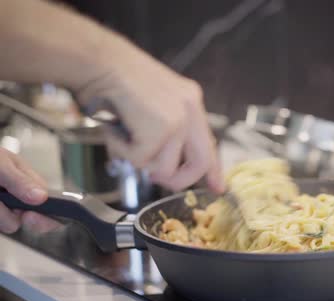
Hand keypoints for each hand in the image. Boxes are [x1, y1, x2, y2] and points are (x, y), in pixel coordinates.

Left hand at [0, 148, 60, 233]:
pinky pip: (0, 223)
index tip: (29, 216)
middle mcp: (20, 197)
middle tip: (2, 207)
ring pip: (9, 224)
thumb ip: (20, 181)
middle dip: (15, 216)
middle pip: (32, 220)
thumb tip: (41, 198)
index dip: (47, 216)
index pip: (52, 205)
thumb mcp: (0, 164)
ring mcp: (5, 208)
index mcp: (31, 182)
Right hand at [77, 43, 223, 192]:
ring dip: (137, 160)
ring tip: (122, 136)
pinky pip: (140, 160)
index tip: (217, 187)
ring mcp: (178, 119)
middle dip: (177, 180)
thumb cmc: (111, 78)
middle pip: (199, 164)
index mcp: (189, 100)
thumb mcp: (149, 104)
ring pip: (164, 168)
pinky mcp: (161, 129)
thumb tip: (159, 166)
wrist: (96, 60)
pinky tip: (114, 129)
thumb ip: (163, 131)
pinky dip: (120, 151)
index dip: (213, 170)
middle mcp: (189, 108)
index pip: (208, 144)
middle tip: (154, 177)